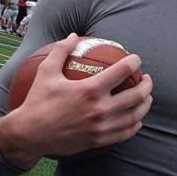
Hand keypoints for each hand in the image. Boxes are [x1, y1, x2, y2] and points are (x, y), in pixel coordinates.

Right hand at [0, 33, 153, 167]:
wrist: (30, 135)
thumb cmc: (37, 101)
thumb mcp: (46, 72)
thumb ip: (61, 50)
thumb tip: (74, 35)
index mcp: (89, 90)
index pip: (122, 71)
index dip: (134, 62)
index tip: (136, 59)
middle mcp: (99, 109)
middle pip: (137, 95)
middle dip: (146, 84)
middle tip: (145, 79)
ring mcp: (101, 127)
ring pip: (135, 115)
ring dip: (145, 104)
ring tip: (146, 97)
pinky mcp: (99, 140)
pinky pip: (126, 132)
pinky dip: (135, 124)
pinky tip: (136, 118)